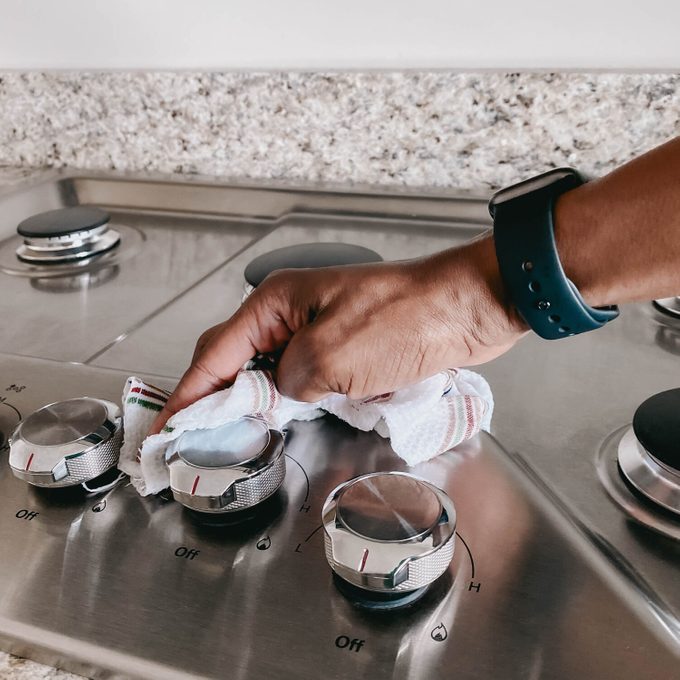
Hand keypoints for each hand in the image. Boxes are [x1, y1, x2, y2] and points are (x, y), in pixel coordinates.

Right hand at [149, 235, 526, 433]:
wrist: (466, 309)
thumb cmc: (403, 321)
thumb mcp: (331, 356)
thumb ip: (287, 381)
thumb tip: (275, 395)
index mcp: (277, 302)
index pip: (216, 354)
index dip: (188, 394)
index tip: (166, 428)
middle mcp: (290, 312)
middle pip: (235, 358)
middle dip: (213, 396)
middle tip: (192, 436)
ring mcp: (318, 328)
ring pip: (269, 369)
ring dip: (250, 399)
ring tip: (229, 435)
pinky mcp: (344, 347)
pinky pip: (302, 376)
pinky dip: (287, 399)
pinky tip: (282, 419)